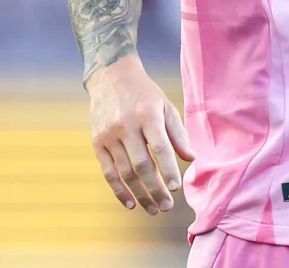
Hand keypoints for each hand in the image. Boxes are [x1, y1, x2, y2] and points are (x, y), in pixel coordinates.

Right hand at [86, 55, 196, 214]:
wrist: (111, 78)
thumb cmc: (146, 95)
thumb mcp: (166, 107)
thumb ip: (178, 133)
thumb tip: (191, 158)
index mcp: (148, 115)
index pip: (160, 147)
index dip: (168, 169)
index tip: (177, 188)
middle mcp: (126, 126)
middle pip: (141, 164)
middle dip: (156, 188)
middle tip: (167, 206)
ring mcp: (109, 136)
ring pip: (125, 172)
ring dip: (140, 194)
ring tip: (154, 208)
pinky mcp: (97, 143)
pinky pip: (108, 172)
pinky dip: (119, 190)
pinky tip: (131, 203)